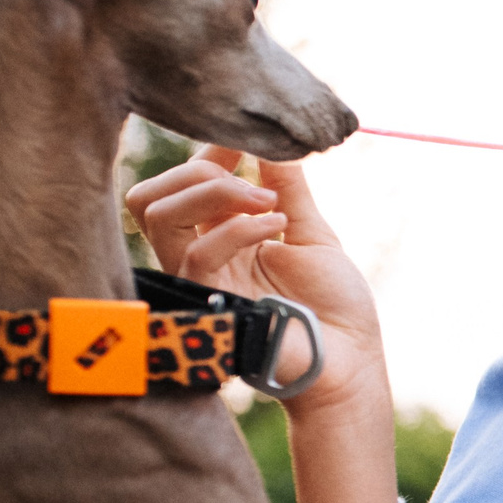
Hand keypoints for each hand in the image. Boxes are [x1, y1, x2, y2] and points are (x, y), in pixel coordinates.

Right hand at [124, 146, 386, 418]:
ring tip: (269, 204)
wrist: (352, 361)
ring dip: (215, 192)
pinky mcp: (210, 303)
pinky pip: (199, 252)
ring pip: (157, 215)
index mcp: (219, 240)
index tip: (245, 143)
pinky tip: (277, 228)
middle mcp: (200, 259)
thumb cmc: (335, 307)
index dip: (204, 155)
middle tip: (257, 184)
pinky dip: (240, 227)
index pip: (179, 188)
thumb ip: (287, 188)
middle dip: (198, 170)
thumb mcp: (311, 232)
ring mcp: (201, 281)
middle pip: (150, 196)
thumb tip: (273, 141)